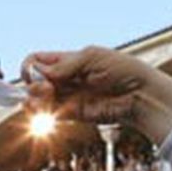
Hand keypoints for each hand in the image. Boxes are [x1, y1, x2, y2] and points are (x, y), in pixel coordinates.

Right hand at [20, 47, 171, 143]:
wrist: (141, 95)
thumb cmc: (123, 69)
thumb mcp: (92, 57)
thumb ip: (65, 64)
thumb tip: (41, 73)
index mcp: (68, 60)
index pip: (37, 61)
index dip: (30, 67)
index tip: (34, 73)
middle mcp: (66, 78)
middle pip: (35, 81)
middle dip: (33, 84)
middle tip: (48, 88)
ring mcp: (69, 96)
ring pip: (39, 99)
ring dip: (35, 99)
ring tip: (47, 98)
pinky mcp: (75, 114)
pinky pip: (52, 113)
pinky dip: (44, 112)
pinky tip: (48, 109)